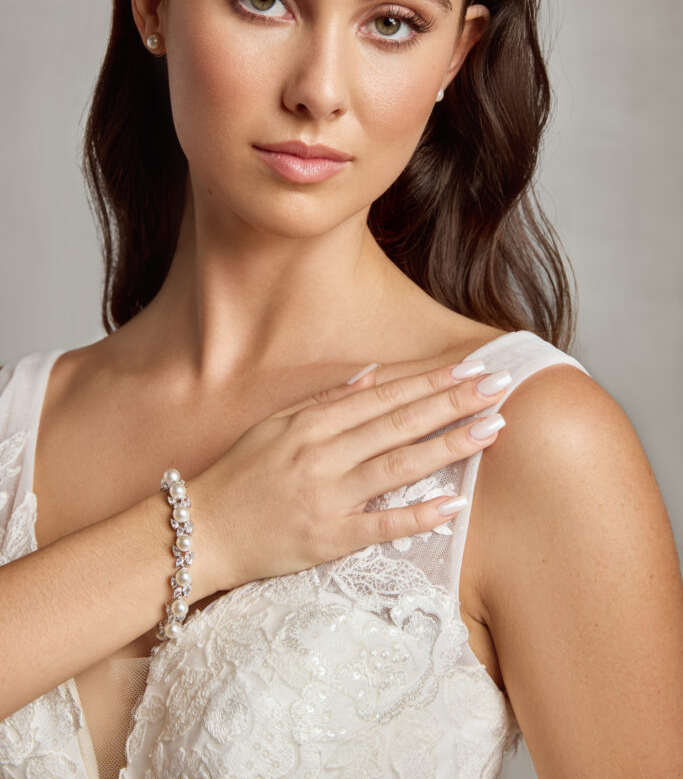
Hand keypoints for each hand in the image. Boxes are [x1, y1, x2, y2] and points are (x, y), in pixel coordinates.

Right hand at [193, 360, 507, 591]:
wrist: (200, 532)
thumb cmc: (238, 475)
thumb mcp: (274, 425)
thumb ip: (324, 399)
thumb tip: (371, 374)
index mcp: (311, 424)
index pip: (383, 396)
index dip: (429, 382)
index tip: (468, 369)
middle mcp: (322, 454)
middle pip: (398, 423)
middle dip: (452, 403)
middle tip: (497, 387)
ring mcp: (326, 497)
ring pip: (397, 467)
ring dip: (447, 446)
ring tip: (490, 429)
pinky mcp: (326, 539)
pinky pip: (378, 526)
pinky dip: (416, 516)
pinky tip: (453, 504)